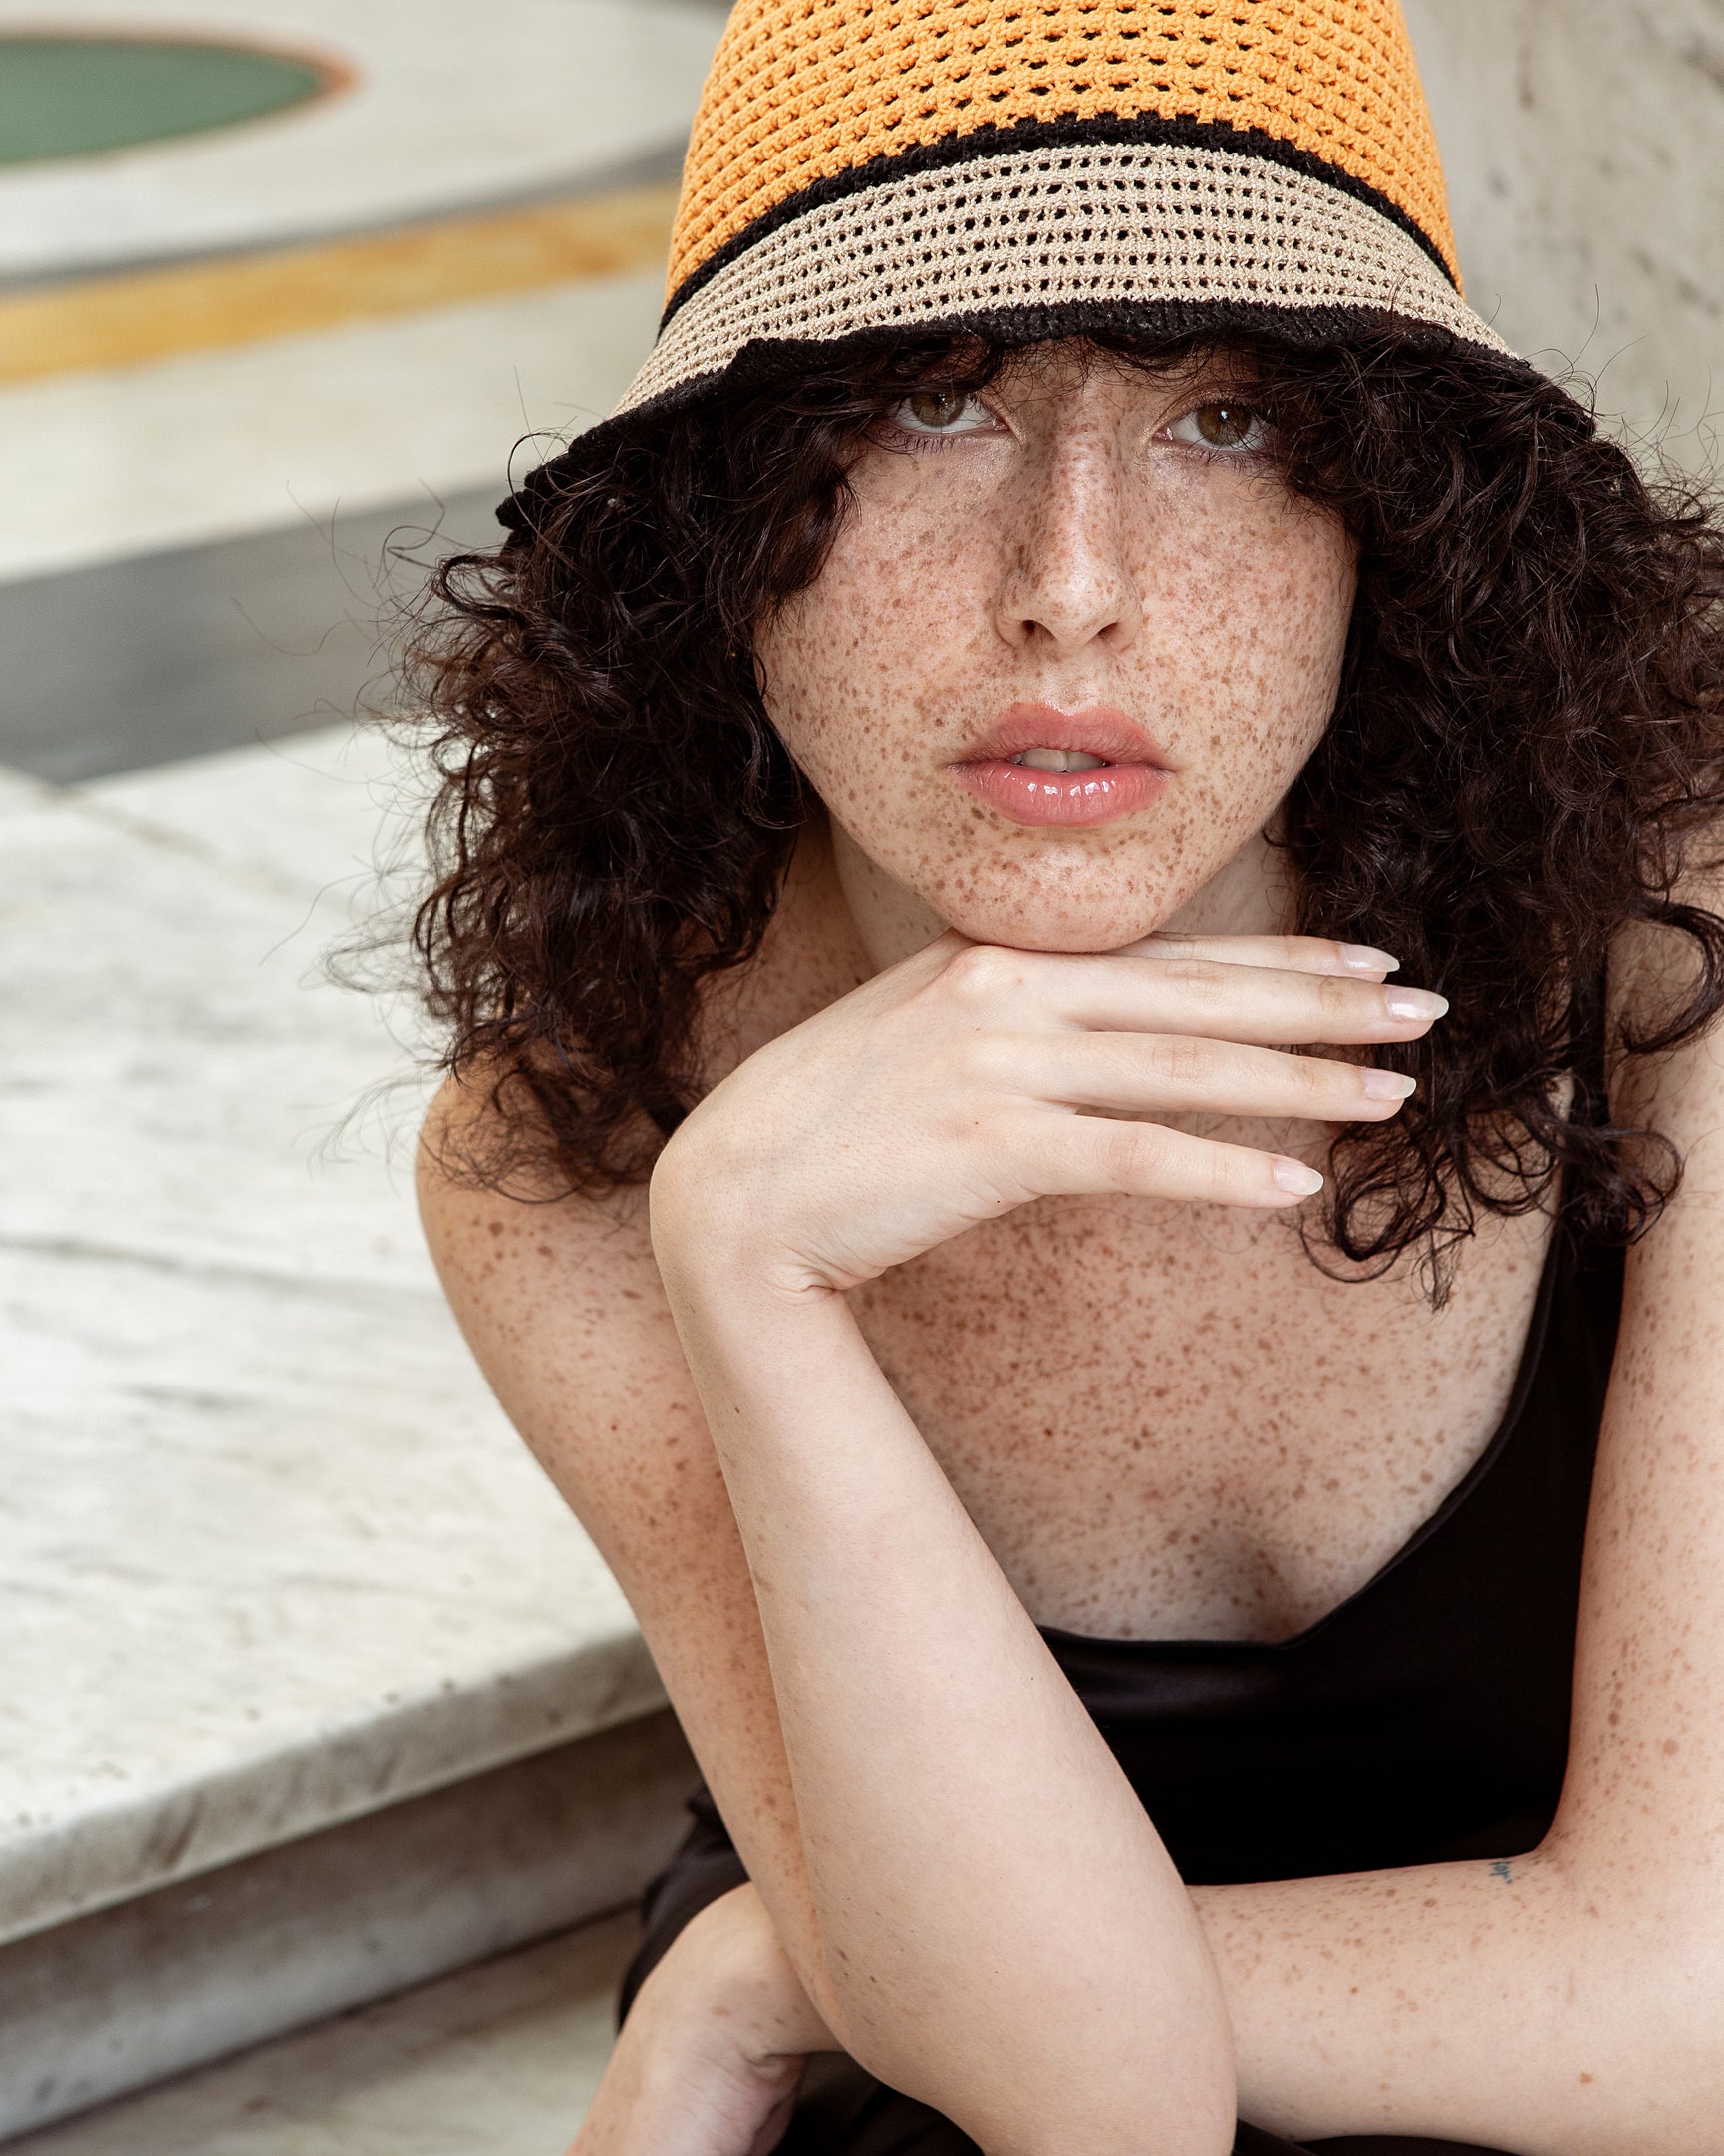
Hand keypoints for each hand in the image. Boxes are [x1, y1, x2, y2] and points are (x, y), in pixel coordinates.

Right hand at [651, 932, 1445, 1297]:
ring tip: (1397, 1095)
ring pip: (1187, 1066)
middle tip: (1427, 1009)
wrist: (729, 1198)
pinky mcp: (993, 1144)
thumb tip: (1103, 1032)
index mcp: (994, 960)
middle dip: (1325, 1005)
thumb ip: (1011, 1021)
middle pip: (1200, 995)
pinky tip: (1293, 1187)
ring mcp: (999, 1064)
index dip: (1279, 959)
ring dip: (1304, 1081)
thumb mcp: (919, 1039)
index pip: (1168, 956)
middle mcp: (1007, 993)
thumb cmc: (825, 1132)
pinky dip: (1221, 1171)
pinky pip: (1135, 1156)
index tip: (1367, 964)